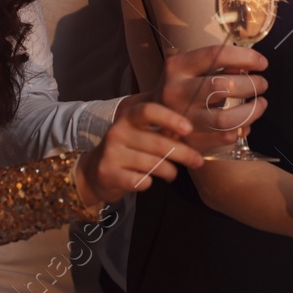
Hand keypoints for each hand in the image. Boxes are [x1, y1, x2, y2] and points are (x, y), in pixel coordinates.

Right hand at [75, 99, 204, 207]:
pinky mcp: (107, 173)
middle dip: (183, 153)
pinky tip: (150, 180)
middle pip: (158, 142)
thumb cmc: (128, 148)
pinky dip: (149, 182)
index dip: (170, 118)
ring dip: (169, 171)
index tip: (188, 129)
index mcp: (128, 117)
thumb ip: (161, 128)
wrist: (94, 171)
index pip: (149, 111)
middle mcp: (117, 131)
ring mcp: (111, 153)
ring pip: (152, 164)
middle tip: (198, 161)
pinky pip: (139, 180)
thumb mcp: (140, 132)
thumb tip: (196, 128)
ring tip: (173, 174)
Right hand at [158, 43, 268, 151]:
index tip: (262, 63)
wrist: (154, 119)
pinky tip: (245, 123)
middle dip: (251, 85)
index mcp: (177, 67)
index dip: (245, 57)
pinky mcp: (189, 141)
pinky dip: (240, 130)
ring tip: (261, 104)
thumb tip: (249, 66)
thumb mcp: (191, 70)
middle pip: (222, 86)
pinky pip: (224, 137)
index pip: (216, 55)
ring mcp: (182, 119)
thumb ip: (218, 65)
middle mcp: (176, 91)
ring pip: (225, 119)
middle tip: (262, 84)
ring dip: (251, 111)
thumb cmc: (182, 89)